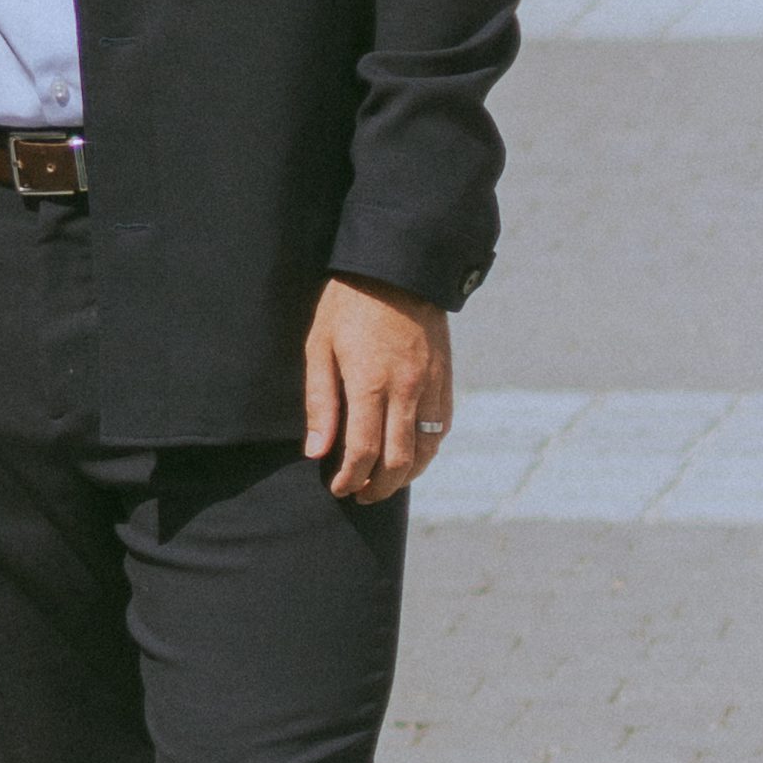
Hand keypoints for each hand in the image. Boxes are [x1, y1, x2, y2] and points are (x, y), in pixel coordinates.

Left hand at [302, 277, 449, 502]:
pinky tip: (408, 456)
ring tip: (381, 483)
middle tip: (358, 495)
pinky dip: (426, 451)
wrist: (398, 268)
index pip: (363, 451)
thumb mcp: (319, 345)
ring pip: (426, 450)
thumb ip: (320, 401)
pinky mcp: (445, 379)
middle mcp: (407, 390)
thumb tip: (316, 451)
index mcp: (371, 383)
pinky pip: (441, 428)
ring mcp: (431, 386)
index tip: (336, 488)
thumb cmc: (348, 303)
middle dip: (377, 487)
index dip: (349, 478)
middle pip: (398, 461)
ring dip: (404, 476)